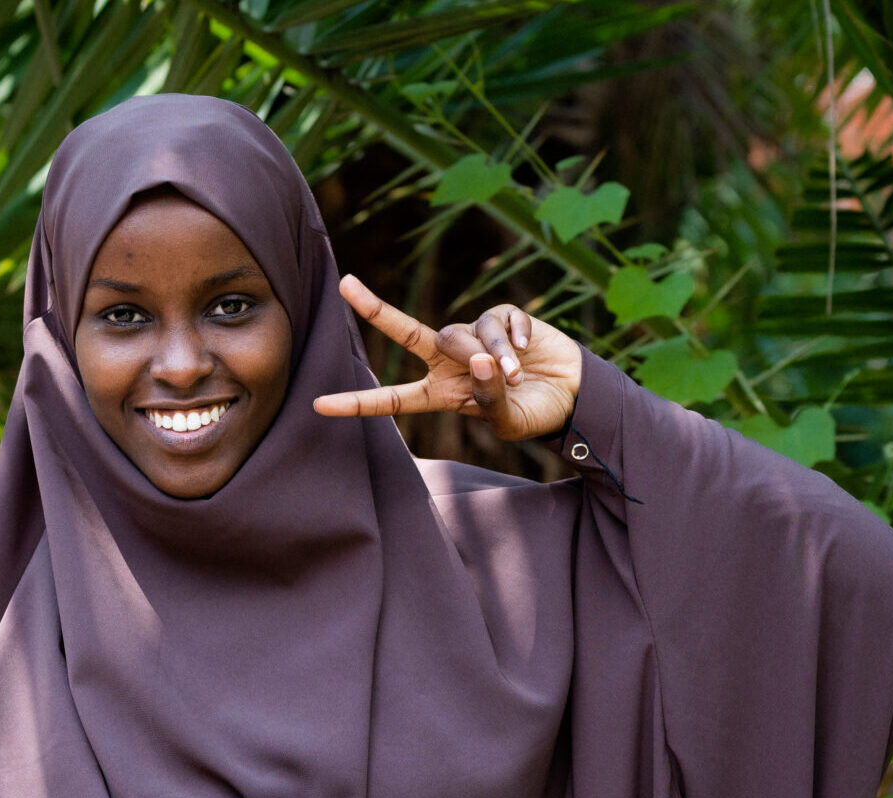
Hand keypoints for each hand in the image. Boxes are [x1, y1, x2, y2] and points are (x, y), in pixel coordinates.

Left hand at [312, 274, 582, 441]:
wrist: (574, 393)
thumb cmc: (536, 413)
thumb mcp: (508, 419)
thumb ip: (489, 395)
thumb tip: (477, 357)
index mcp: (442, 394)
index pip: (392, 399)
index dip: (357, 403)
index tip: (318, 405)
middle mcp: (450, 362)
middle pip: (408, 333)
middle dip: (375, 309)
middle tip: (346, 284)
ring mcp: (474, 337)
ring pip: (462, 333)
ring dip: (491, 354)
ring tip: (517, 374)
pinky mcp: (501, 318)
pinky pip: (497, 320)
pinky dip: (514, 337)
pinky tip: (530, 350)